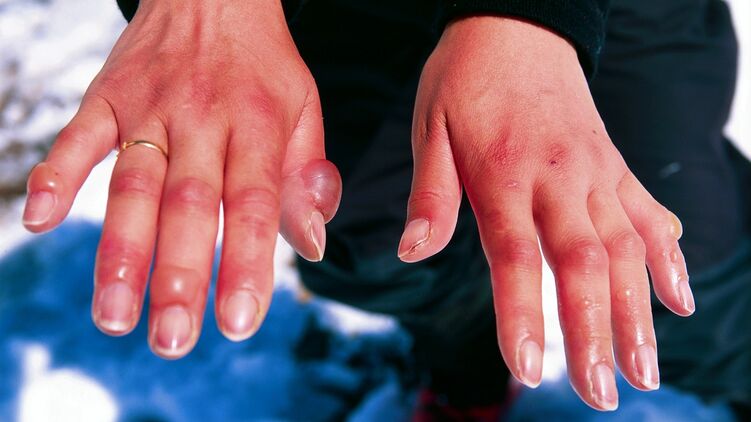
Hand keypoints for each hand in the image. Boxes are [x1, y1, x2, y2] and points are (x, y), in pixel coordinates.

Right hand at [22, 0, 340, 357]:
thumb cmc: (263, 65)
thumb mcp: (304, 109)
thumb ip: (307, 178)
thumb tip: (311, 245)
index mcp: (259, 125)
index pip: (253, 204)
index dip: (246, 262)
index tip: (238, 322)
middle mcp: (204, 118)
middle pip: (189, 205)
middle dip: (180, 275)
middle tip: (173, 340)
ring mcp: (151, 107)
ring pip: (133, 184)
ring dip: (120, 252)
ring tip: (114, 316)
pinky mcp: (109, 96)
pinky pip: (79, 135)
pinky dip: (58, 174)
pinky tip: (41, 219)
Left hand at [400, 16, 692, 409]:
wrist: (518, 24)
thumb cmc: (464, 80)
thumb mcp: (430, 128)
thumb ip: (430, 193)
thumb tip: (413, 252)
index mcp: (504, 173)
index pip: (516, 255)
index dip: (522, 313)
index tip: (528, 368)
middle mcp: (559, 178)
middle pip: (584, 263)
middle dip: (595, 333)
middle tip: (601, 394)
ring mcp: (595, 172)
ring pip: (626, 249)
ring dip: (639, 314)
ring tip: (645, 372)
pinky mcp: (614, 166)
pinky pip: (648, 214)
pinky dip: (668, 259)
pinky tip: (682, 301)